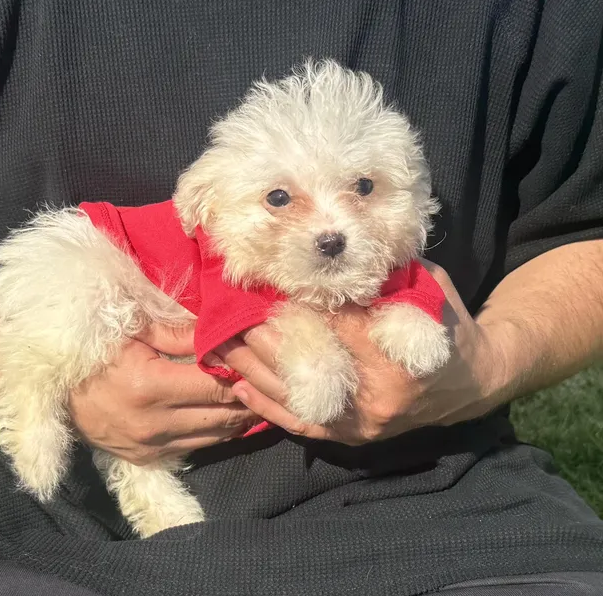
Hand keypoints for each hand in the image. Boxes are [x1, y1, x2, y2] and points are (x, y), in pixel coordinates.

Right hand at [67, 321, 260, 464]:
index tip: (259, 366)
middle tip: (267, 385)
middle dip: (249, 401)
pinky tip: (225, 418)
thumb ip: (179, 333)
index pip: (216, 387)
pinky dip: (214, 434)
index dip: (243, 378)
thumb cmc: (96, 353)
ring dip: (237, 421)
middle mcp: (152, 424)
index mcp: (150, 387)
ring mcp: (149, 446)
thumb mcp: (134, 332)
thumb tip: (221, 332)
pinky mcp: (145, 459)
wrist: (54, 392)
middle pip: (221, 416)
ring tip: (254, 401)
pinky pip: (194, 449)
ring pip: (213, 438)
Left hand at [220, 262, 506, 444]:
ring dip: (252, 368)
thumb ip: (386, 276)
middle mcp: (378, 399)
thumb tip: (332, 255)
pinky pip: (299, 423)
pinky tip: (238, 384)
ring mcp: (362, 424)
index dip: (301, 305)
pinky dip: (266, 405)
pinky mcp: (351, 437)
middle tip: (231, 309)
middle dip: (265, 333)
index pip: (339, 327)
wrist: (471, 382)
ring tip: (220, 342)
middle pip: (306, 362)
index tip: (268, 284)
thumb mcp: (429, 291)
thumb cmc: (448, 327)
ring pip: (294, 396)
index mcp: (400, 360)